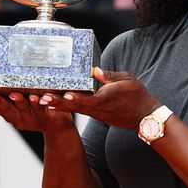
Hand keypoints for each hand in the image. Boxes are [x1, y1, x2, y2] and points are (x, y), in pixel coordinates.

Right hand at [0, 91, 75, 134]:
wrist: (59, 127)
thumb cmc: (40, 110)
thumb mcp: (24, 105)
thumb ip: (15, 96)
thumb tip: (4, 77)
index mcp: (13, 116)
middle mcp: (20, 120)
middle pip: (8, 111)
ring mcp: (33, 120)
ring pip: (24, 110)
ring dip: (19, 102)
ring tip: (14, 94)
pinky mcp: (47, 118)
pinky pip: (42, 110)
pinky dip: (38, 104)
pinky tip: (35, 98)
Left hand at [38, 67, 160, 130]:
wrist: (144, 116)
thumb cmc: (137, 96)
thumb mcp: (126, 80)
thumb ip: (108, 75)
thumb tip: (94, 70)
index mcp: (106, 99)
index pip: (89, 100)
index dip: (76, 98)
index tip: (66, 95)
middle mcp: (99, 109)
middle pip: (76, 106)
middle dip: (58, 102)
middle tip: (43, 98)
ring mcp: (97, 114)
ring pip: (75, 110)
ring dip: (59, 105)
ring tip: (43, 100)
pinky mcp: (96, 115)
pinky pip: (80, 111)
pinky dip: (67, 107)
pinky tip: (56, 104)